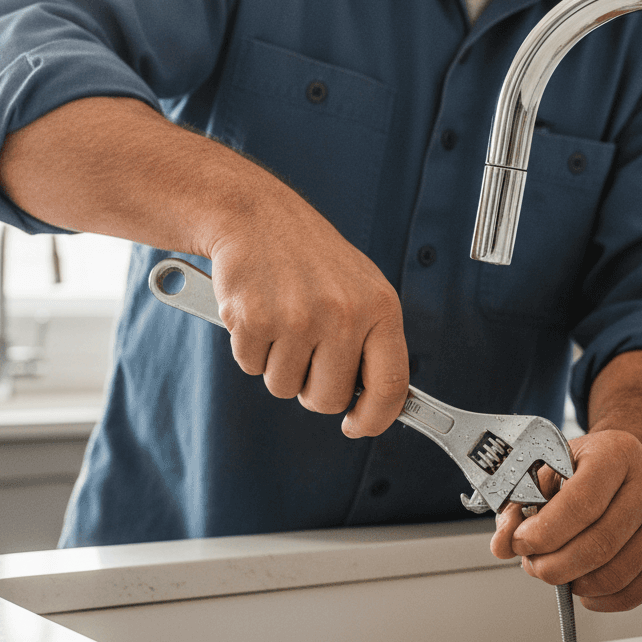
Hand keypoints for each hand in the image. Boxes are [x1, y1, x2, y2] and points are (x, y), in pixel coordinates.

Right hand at [207, 186, 408, 436]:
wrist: (257, 215)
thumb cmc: (311, 258)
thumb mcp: (361, 288)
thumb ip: (373, 340)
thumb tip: (377, 402)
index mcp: (379, 307)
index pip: (391, 384)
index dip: (375, 417)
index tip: (359, 425)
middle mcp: (344, 314)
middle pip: (329, 400)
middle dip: (313, 388)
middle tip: (306, 352)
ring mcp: (298, 317)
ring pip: (285, 387)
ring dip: (278, 363)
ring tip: (282, 319)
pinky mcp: (254, 320)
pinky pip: (251, 367)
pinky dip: (250, 348)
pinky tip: (259, 310)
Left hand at [489, 429, 641, 611]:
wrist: (630, 465)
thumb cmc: (586, 468)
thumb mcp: (548, 468)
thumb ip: (519, 503)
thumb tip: (502, 544)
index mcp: (617, 451)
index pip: (581, 503)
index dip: (545, 533)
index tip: (521, 544)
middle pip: (600, 544)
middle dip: (555, 565)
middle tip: (533, 565)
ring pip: (616, 573)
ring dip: (576, 583)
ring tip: (557, 570)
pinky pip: (637, 591)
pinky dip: (602, 599)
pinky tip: (583, 584)